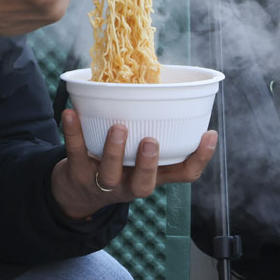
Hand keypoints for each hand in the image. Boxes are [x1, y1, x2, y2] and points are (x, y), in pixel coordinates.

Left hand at [52, 109, 218, 221]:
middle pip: (144, 184)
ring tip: (118, 127)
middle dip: (148, 165)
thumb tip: (170, 88)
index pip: (183, 175)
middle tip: (151, 142)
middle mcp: (130, 184)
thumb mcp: (139, 157)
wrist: (74, 191)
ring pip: (109, 173)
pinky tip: (70, 112)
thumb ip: (155, 131)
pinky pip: (75, 152)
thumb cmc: (117, 163)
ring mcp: (102, 182)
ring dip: (114, 151)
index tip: (209, 134)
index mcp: (152, 177)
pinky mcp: (76, 173)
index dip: (199, 158)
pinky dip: (72, 132)